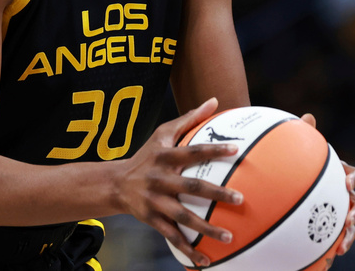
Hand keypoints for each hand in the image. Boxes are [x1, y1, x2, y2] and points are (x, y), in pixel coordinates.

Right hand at [115, 97, 242, 266]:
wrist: (114, 183)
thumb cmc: (147, 154)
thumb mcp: (162, 133)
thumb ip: (189, 118)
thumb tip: (215, 100)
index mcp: (164, 156)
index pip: (192, 151)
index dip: (212, 150)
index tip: (236, 150)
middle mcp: (159, 178)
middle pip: (190, 186)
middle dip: (215, 192)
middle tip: (240, 198)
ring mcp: (154, 201)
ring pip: (182, 216)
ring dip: (206, 228)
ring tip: (229, 236)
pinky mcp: (151, 219)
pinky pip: (172, 236)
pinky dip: (187, 249)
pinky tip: (205, 261)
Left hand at [301, 113, 354, 255]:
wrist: (296, 183)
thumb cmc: (303, 164)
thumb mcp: (305, 151)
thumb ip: (306, 134)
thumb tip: (307, 117)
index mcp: (344, 175)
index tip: (346, 183)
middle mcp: (347, 196)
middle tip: (348, 220)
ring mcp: (341, 213)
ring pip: (352, 227)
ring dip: (350, 237)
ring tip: (340, 247)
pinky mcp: (331, 228)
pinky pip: (336, 239)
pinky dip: (332, 248)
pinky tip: (323, 261)